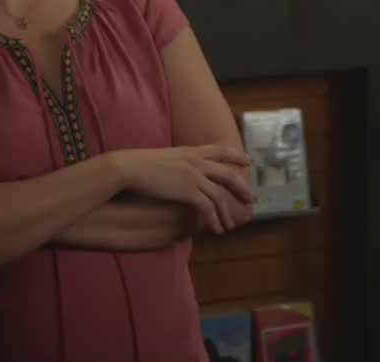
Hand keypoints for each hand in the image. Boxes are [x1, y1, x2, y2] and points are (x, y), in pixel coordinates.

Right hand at [109, 145, 253, 234]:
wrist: (127, 168)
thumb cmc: (137, 165)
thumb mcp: (163, 158)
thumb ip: (176, 163)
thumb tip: (178, 171)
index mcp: (190, 151)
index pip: (221, 150)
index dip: (237, 155)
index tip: (249, 160)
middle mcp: (197, 161)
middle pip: (228, 174)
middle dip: (242, 188)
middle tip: (252, 199)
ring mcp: (194, 175)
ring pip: (220, 195)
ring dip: (227, 212)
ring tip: (231, 225)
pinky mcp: (188, 190)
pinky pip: (208, 207)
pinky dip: (215, 220)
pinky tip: (217, 230)